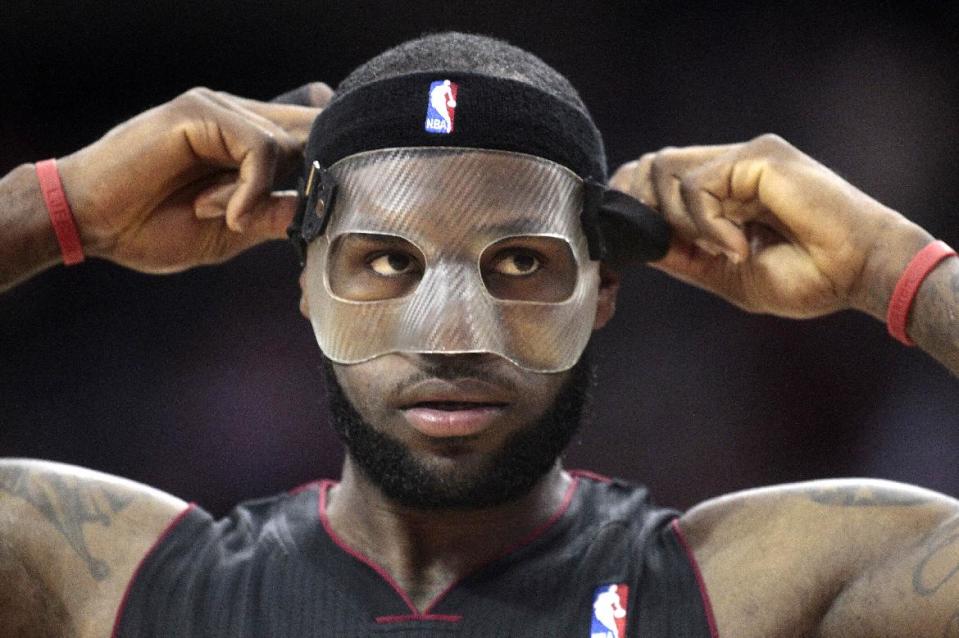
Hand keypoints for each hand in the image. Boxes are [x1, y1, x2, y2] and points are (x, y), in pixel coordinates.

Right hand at [56, 83, 331, 272]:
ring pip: (288, 145)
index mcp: (248, 143)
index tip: (315, 220)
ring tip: (219, 216)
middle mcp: (239, 118)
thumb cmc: (152, 227)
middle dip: (306, 182)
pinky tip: (220, 212)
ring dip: (261, 193)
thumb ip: (276, 215)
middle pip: (311, 135)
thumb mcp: (234, 232)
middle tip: (275, 221)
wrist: (90, 222)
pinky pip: (259, 148)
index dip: (325, 175)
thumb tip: (323, 213)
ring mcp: (220, 110)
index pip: (311, 141)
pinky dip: (250, 188)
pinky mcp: (201, 112)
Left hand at [610, 134, 931, 319]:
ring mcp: (744, 157)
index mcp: (723, 192)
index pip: (656, 177)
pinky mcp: (757, 156)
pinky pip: (698, 186)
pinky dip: (707, 224)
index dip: (634, 203)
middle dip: (643, 208)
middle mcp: (730, 167)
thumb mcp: (726, 273)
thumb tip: (640, 244)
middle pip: (652, 165)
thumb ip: (684, 255)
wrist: (859, 273)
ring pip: (666, 170)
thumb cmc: (808, 278)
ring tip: (722, 250)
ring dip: (679, 220)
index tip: (638, 244)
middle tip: (672, 247)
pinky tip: (740, 246)